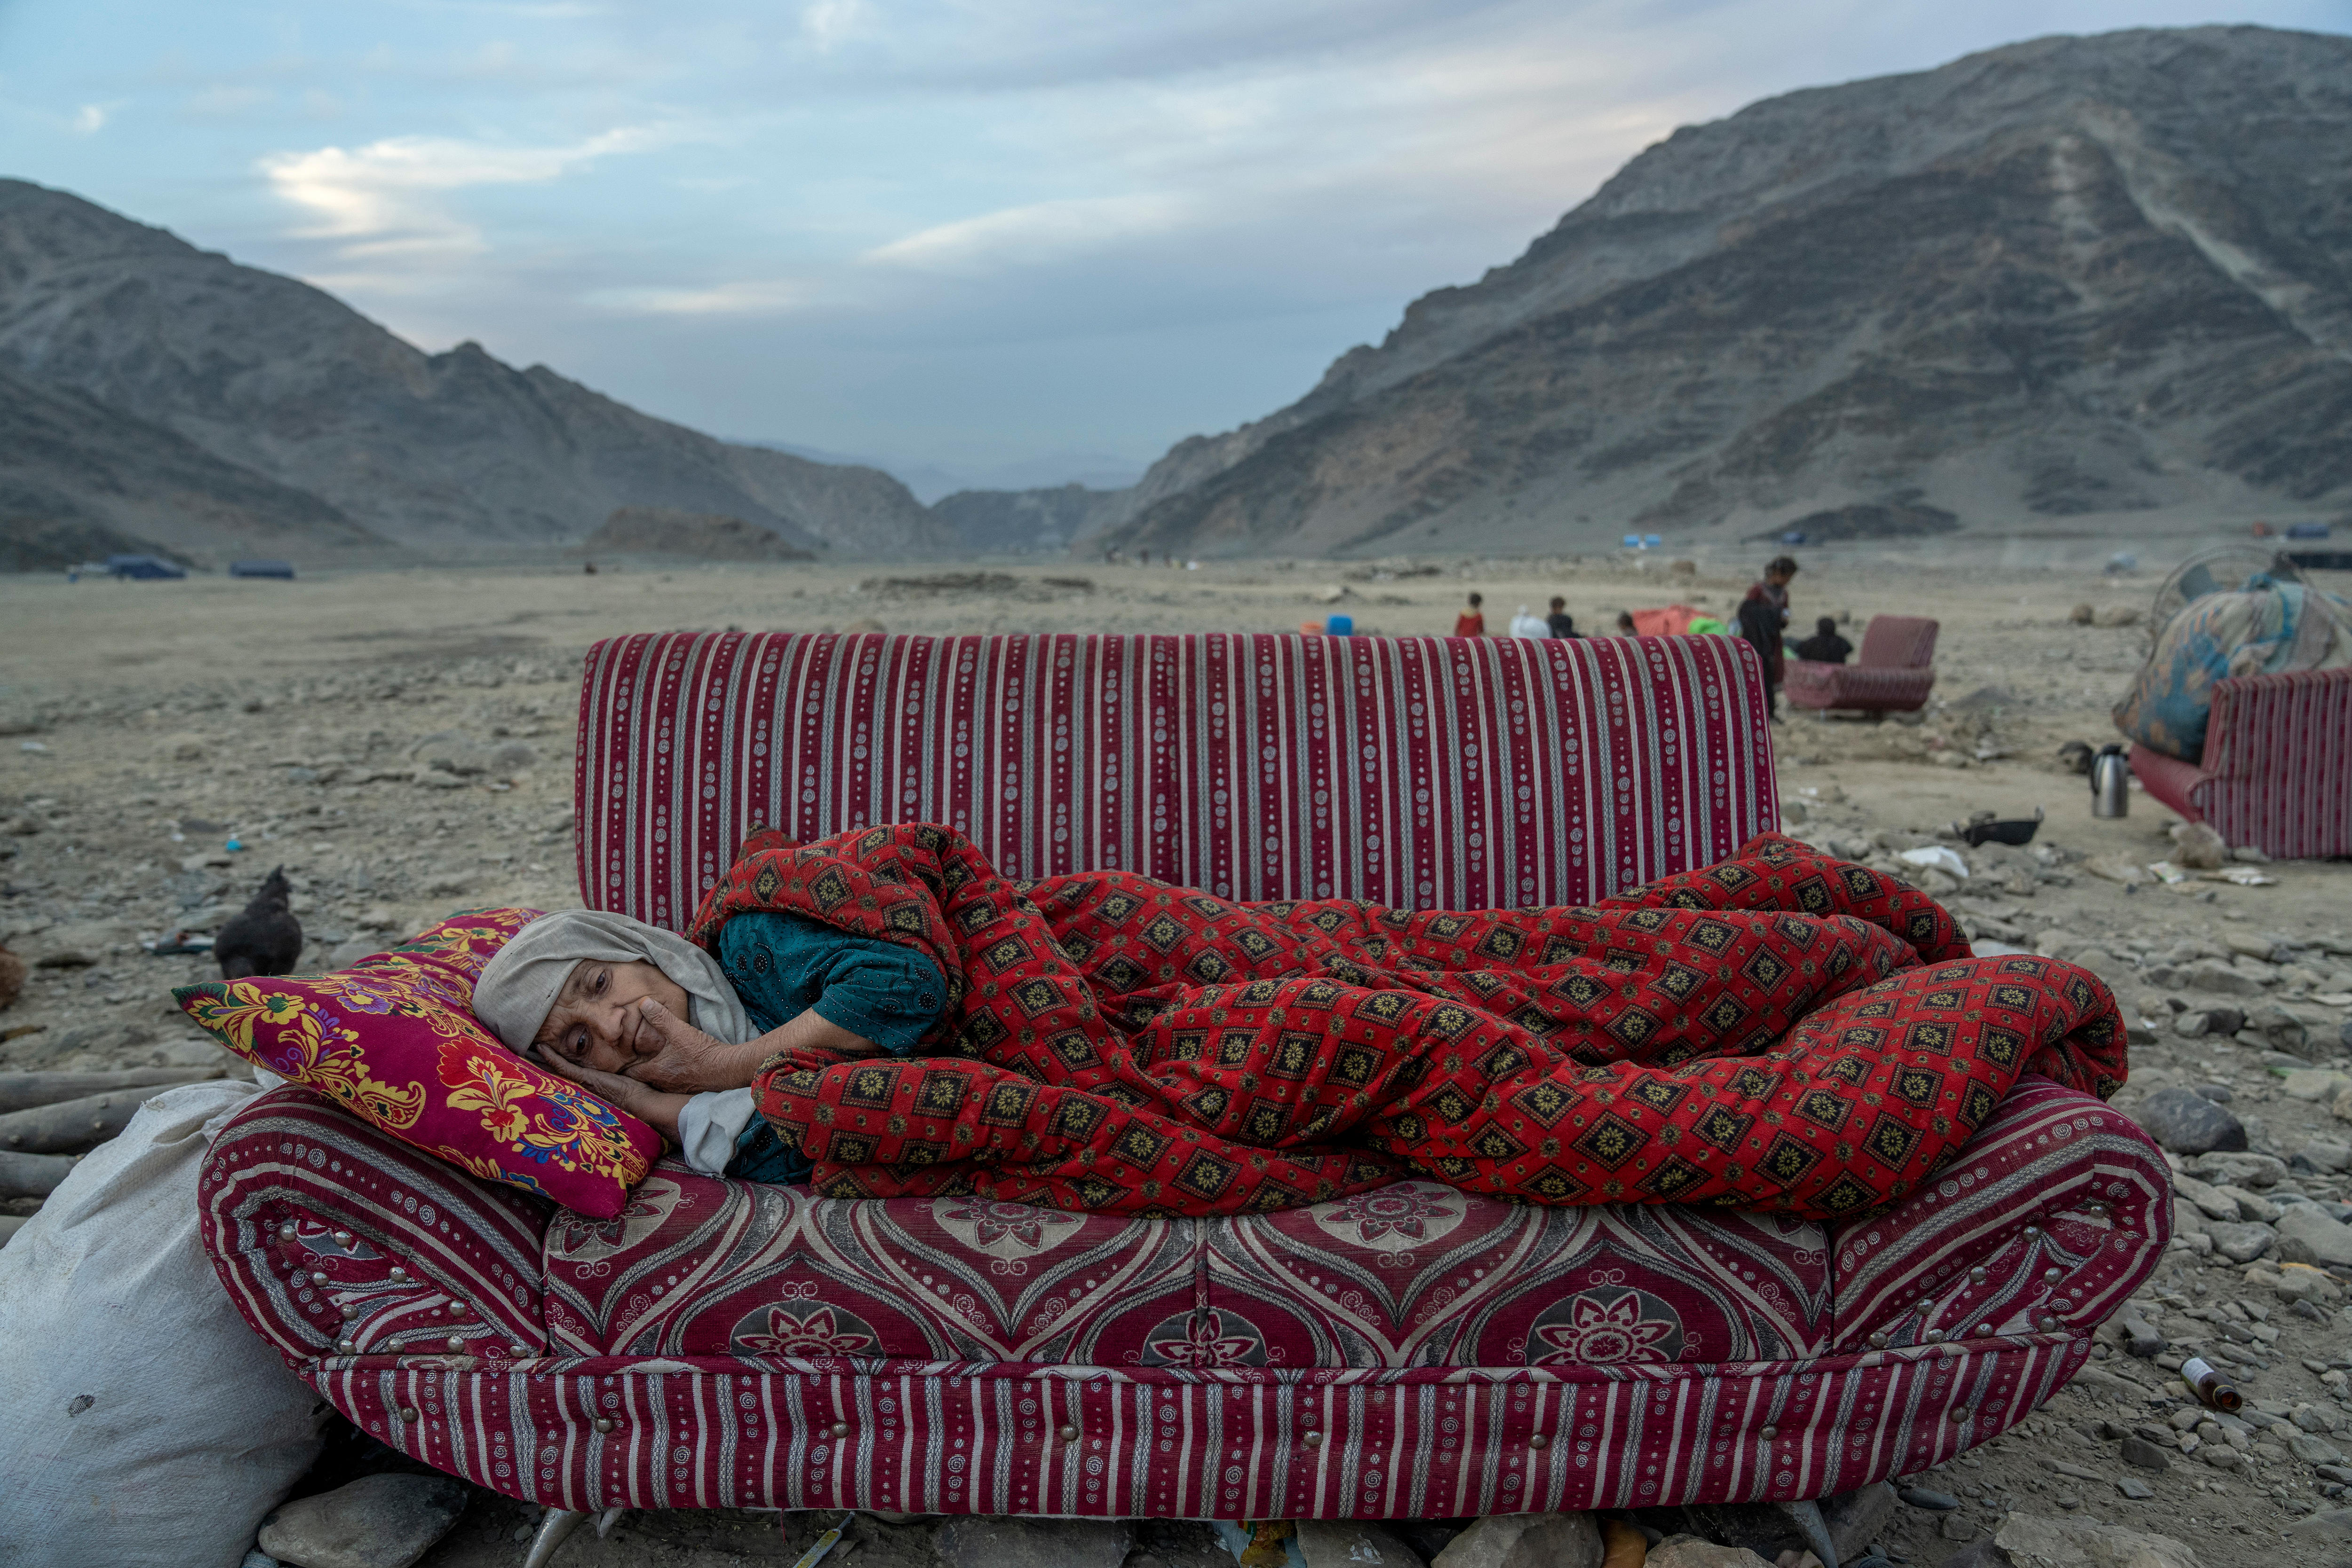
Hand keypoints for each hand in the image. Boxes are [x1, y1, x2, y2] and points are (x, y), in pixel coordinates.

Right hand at [533, 1048, 686, 1139]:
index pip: (568, 1076)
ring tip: (525, 1052)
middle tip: (522, 1057)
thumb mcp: (624, 1081)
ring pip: (556, 1073)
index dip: (554, 1068)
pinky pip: (565, 1067)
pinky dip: (552, 1057)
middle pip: (557, 1077)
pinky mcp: (586, 1080)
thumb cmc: (638, 1094)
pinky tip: (541, 1048)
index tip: (541, 1059)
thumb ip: (616, 1077)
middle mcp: (582, 1088)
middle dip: (540, 1068)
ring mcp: (583, 1084)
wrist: (644, 1105)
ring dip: (541, 1062)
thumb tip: (621, 1068)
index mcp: (590, 1087)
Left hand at [625, 998, 765, 1092]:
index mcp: (655, 1071)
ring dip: (655, 1072)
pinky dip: (669, 1075)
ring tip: (654, 1060)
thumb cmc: (701, 1052)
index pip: (630, 1072)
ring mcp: (676, 1087)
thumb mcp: (679, 1030)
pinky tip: (675, 1065)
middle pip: (643, 1078)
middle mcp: (663, 1083)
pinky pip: (672, 1083)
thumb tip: (644, 1002)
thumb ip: (660, 1017)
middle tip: (635, 1057)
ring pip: (658, 1081)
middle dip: (639, 1068)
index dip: (624, 1065)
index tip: (620, 1058)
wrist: (727, 1068)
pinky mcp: (689, 1087)